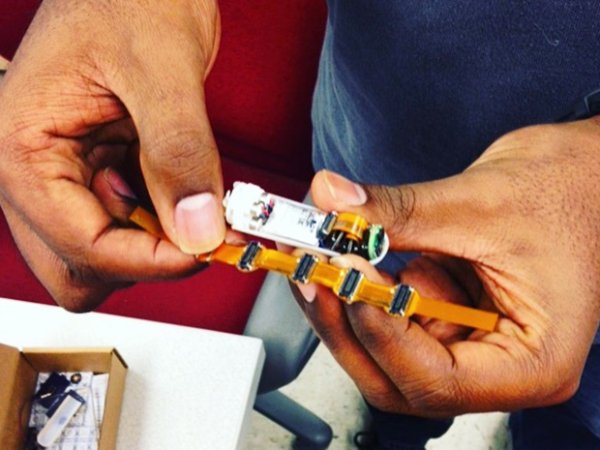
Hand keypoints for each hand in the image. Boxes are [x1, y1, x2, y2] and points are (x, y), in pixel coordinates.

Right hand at [0, 0, 223, 310]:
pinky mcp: (102, 171)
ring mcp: (68, 174)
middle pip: (79, 266)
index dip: (148, 259)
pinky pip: (129, 222)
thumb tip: (197, 231)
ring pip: (104, 252)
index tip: (206, 248)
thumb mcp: (161, 69)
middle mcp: (36, 170)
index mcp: (22, 147)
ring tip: (196, 200)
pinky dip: (163, 221)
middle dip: (142, 261)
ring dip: (155, 243)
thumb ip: (178, 153)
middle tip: (198, 232)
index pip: (79, 245)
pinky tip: (187, 189)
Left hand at [300, 119, 599, 416]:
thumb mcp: (477, 203)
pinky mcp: (445, 313)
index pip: (439, 382)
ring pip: (386, 349)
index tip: (349, 277)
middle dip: (350, 323)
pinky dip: (364, 285)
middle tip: (316, 270)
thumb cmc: (563, 194)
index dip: (382, 334)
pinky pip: (391, 314)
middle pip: (399, 377)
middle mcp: (496, 364)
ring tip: (326, 251)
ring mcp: (467, 340)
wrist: (580, 174)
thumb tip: (332, 200)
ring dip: (348, 301)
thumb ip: (397, 211)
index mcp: (533, 362)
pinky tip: (352, 251)